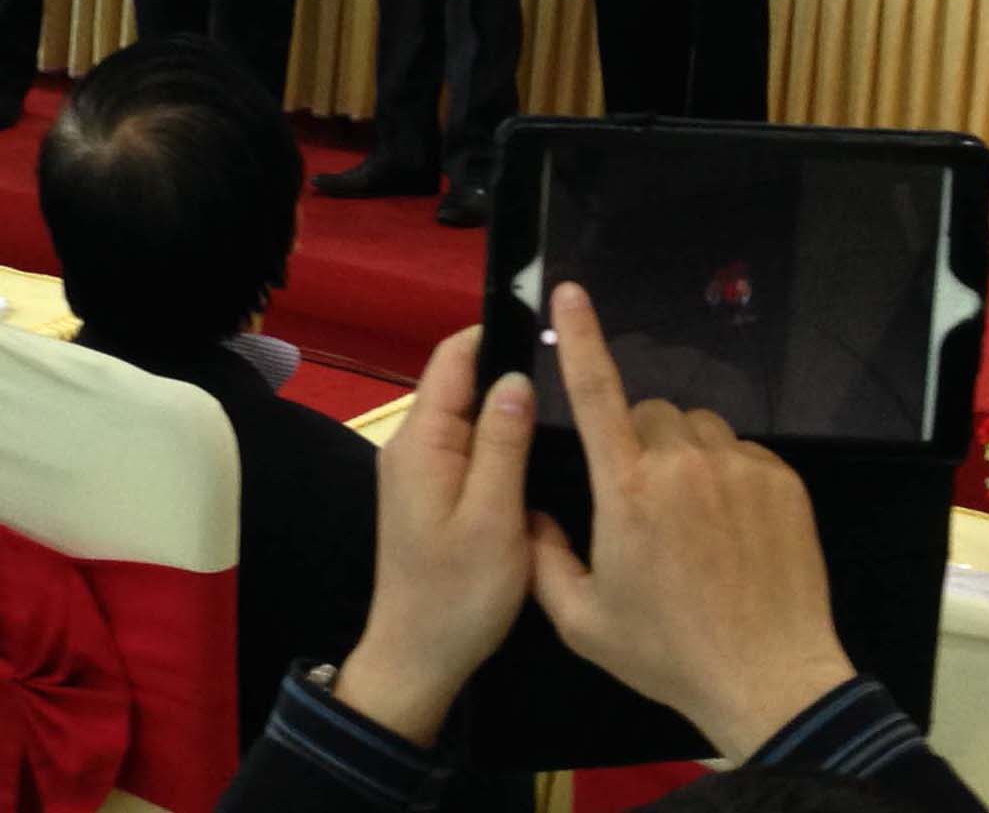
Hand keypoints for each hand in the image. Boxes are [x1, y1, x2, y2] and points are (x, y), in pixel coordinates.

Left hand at [332, 328, 536, 748]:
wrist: (418, 659)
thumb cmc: (458, 593)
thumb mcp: (493, 518)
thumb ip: (503, 444)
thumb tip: (517, 377)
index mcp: (422, 440)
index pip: (454, 356)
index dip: (498, 334)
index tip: (550, 328)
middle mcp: (412, 444)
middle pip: (462, 382)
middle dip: (511, 371)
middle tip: (576, 373)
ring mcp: (420, 470)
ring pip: (469, 415)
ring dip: (509, 410)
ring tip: (569, 407)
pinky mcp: (433, 494)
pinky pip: (468, 447)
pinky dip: (501, 442)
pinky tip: (540, 453)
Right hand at [526, 283, 854, 761]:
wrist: (769, 680)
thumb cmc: (668, 653)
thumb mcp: (582, 621)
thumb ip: (542, 558)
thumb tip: (525, 511)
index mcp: (626, 489)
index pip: (596, 393)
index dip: (581, 337)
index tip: (570, 293)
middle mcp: (682, 464)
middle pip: (649, 412)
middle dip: (638, 443)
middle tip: (644, 504)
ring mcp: (739, 468)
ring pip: (697, 428)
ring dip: (685, 455)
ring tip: (692, 519)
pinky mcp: (782, 480)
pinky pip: (742, 452)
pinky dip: (729, 477)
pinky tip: (731, 531)